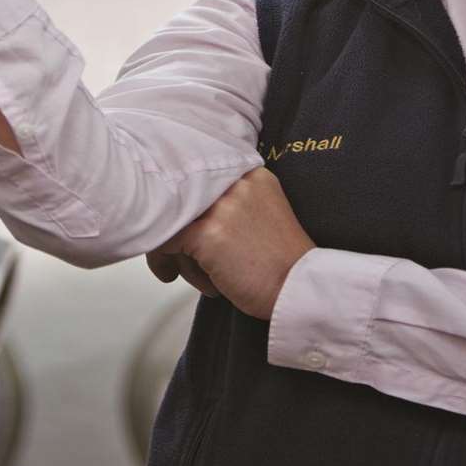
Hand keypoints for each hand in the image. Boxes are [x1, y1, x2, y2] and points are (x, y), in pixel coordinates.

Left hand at [149, 167, 315, 319]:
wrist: (298, 290)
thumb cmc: (282, 264)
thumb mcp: (262, 215)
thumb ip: (231, 204)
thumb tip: (185, 212)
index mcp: (251, 175)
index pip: (200, 182)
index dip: (189, 209)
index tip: (186, 231)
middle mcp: (235, 183)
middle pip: (184, 201)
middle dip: (181, 232)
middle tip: (182, 258)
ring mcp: (220, 207)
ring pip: (172, 221)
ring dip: (178, 252)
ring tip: (200, 276)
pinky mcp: (207, 233)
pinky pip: (166, 243)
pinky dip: (166, 262)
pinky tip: (186, 279)